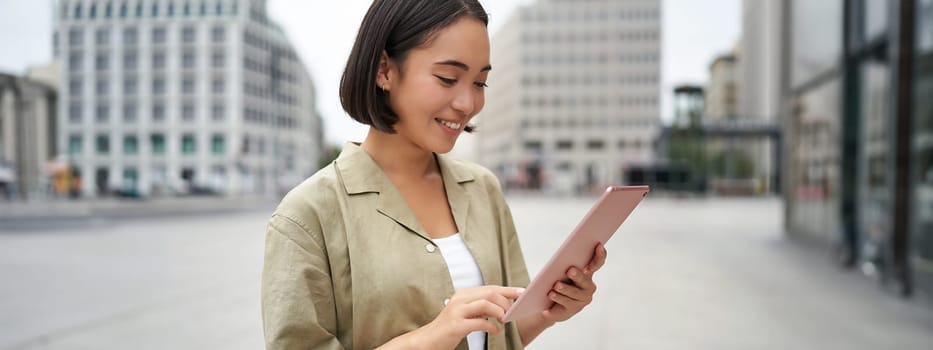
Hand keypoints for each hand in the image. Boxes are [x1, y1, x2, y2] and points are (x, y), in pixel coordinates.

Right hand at [382, 286, 522, 349]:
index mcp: (463, 294)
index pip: (490, 288)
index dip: (507, 289)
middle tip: (513, 312)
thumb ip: (481, 308)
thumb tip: (503, 306)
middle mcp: (460, 299)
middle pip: (490, 293)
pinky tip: (496, 331)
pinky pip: (479, 322)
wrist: (428, 340)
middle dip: (506, 301)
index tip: (522, 292)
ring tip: (505, 320)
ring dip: (500, 312)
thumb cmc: (450, 328)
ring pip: (485, 304)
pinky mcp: (456, 325)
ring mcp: (457, 311)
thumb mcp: (466, 314)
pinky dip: (491, 326)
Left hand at [541, 243, 606, 322]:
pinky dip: (557, 298)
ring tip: (556, 285)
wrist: (549, 305)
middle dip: (578, 275)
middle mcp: (588, 287)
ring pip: (574, 293)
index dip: (600, 255)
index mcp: (588, 274)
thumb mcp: (560, 271)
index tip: (598, 245)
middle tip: (570, 270)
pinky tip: (551, 294)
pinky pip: (565, 303)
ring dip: (565, 288)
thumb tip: (562, 258)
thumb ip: (565, 264)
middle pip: (584, 280)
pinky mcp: (572, 310)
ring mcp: (581, 300)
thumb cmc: (557, 282)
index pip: (597, 263)